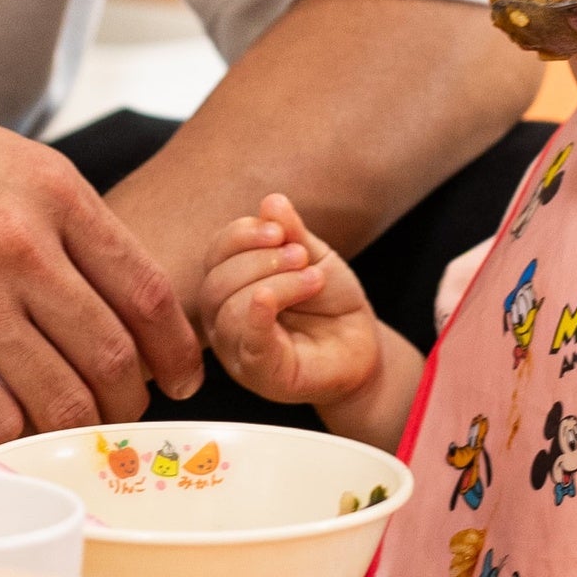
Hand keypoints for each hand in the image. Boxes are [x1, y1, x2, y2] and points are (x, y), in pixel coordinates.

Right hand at [0, 68, 200, 444]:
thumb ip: (44, 211)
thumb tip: (88, 276)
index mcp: (52, 190)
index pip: (147, 291)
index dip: (173, 349)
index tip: (177, 376)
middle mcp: (26, 246)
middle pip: (113, 358)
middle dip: (125, 403)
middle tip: (115, 418)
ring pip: (59, 400)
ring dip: (66, 431)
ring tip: (54, 434)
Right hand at [203, 194, 383, 411]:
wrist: (362, 347)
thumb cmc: (330, 304)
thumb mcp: (313, 258)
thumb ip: (291, 233)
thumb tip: (271, 201)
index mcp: (228, 287)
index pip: (215, 255)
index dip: (242, 235)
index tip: (280, 230)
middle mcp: (223, 320)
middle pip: (216, 283)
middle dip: (260, 260)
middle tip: (300, 256)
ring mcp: (238, 351)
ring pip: (230, 311)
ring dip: (275, 284)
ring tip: (313, 279)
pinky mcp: (261, 374)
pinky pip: (247, 344)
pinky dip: (254, 317)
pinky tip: (267, 298)